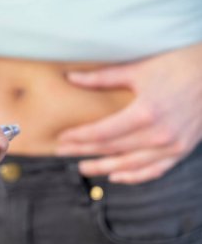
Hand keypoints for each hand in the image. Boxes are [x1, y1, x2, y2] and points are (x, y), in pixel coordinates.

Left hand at [56, 44, 201, 183]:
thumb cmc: (177, 66)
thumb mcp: (138, 70)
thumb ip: (102, 78)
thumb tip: (71, 78)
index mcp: (145, 112)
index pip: (102, 132)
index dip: (79, 137)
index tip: (61, 139)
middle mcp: (158, 134)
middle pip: (112, 149)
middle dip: (84, 151)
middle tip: (62, 153)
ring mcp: (172, 146)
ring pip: (129, 165)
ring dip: (104, 168)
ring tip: (83, 168)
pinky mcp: (181, 150)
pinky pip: (154, 171)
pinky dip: (133, 177)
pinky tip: (116, 177)